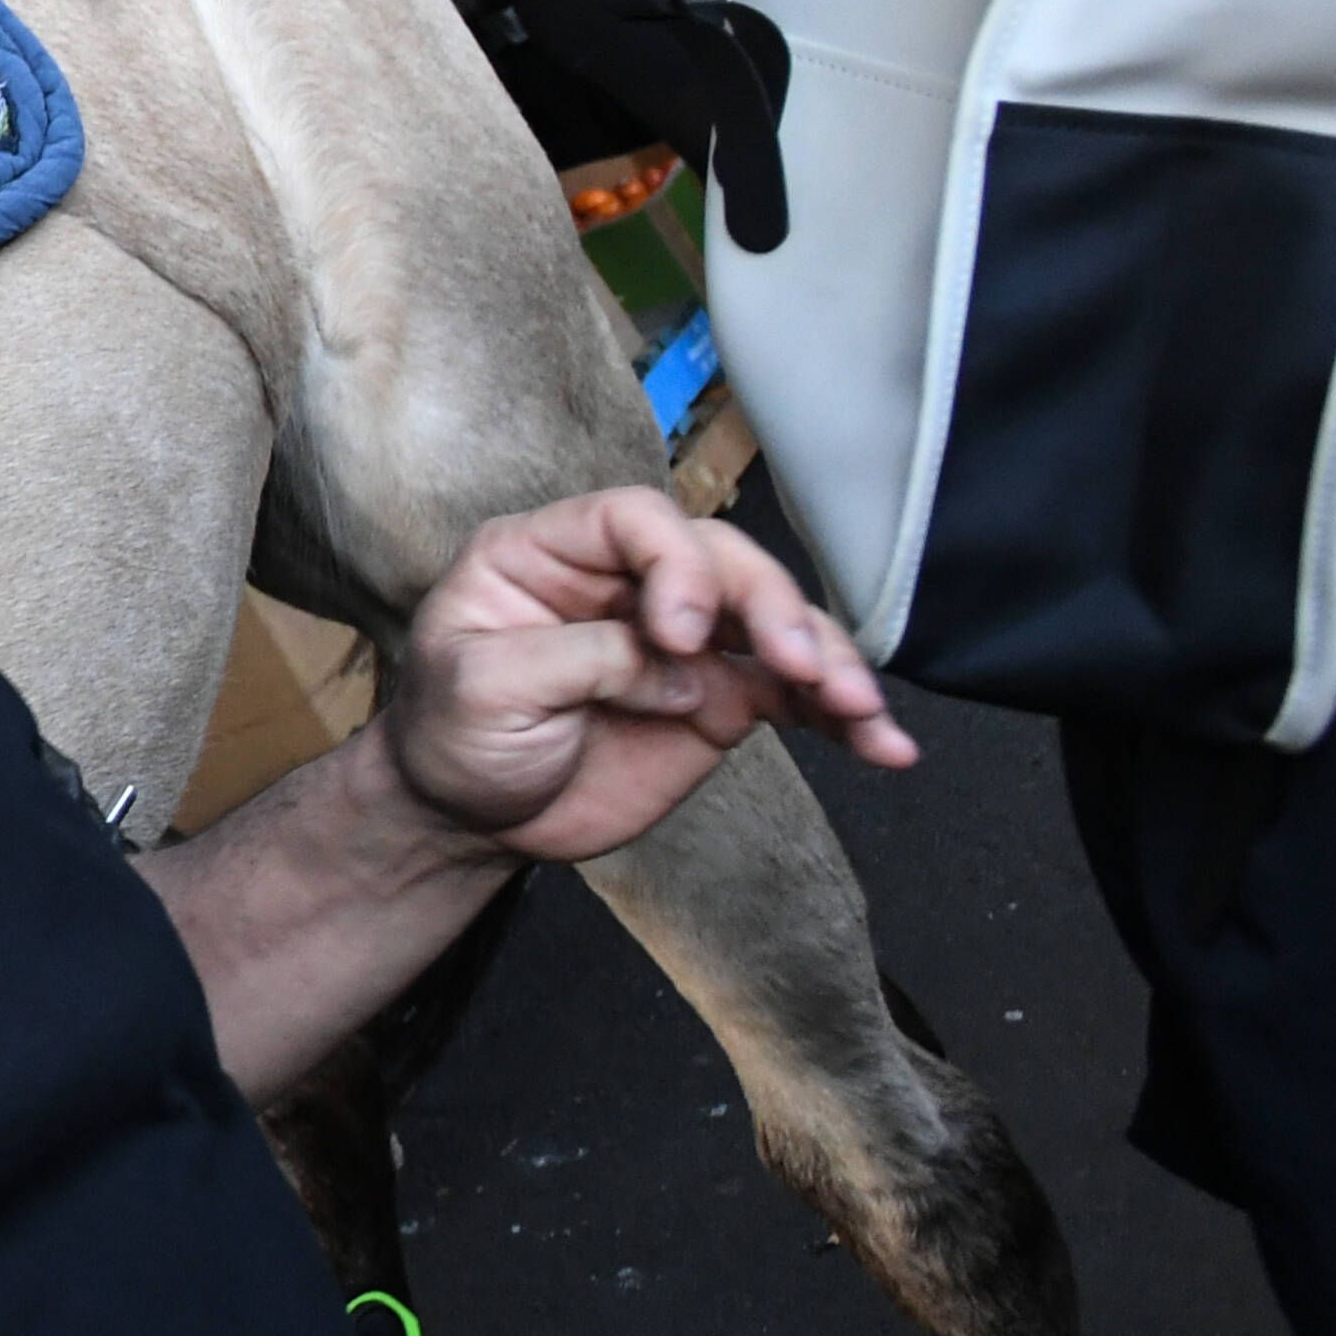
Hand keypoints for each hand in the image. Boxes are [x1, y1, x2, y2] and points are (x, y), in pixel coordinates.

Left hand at [376, 489, 917, 867]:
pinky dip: (842, 718)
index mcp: (550, 553)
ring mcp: (683, 639)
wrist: (466, 816)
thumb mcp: (482, 687)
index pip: (634, 520)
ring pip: (775, 622)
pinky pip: (795, 695)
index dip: (674, 562)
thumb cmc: (452, 734)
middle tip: (801, 668)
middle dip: (772, 609)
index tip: (681, 636)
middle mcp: (627, 582)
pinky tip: (883, 746)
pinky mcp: (719, 697)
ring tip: (860, 711)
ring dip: (829, 661)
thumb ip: (583, 661)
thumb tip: (685, 669)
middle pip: (723, 562)